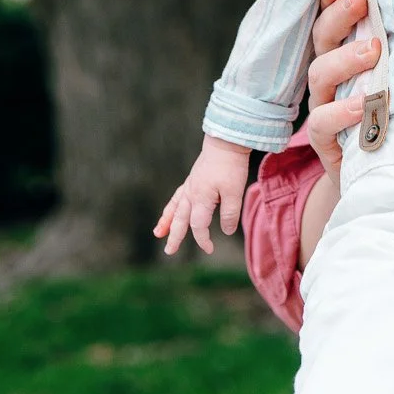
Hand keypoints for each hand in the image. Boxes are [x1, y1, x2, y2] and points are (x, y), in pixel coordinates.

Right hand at [155, 135, 251, 254]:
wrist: (226, 142)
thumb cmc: (231, 166)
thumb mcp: (235, 192)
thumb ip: (230, 213)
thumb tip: (226, 231)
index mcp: (201, 198)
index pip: (198, 226)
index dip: (203, 240)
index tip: (210, 249)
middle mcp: (191, 194)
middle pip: (180, 220)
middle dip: (175, 236)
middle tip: (168, 252)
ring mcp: (190, 186)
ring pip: (175, 208)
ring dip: (167, 221)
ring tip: (158, 233)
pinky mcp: (192, 179)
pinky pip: (177, 196)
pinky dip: (171, 206)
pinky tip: (170, 211)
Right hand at [305, 0, 381, 175]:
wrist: (386, 172)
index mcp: (344, 54)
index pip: (332, 18)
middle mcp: (330, 76)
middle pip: (322, 38)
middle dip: (339, 16)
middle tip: (362, 0)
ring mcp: (324, 107)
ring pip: (319, 75)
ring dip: (344, 60)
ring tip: (372, 51)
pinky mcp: (327, 140)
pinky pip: (322, 122)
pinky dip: (342, 111)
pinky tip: (365, 104)